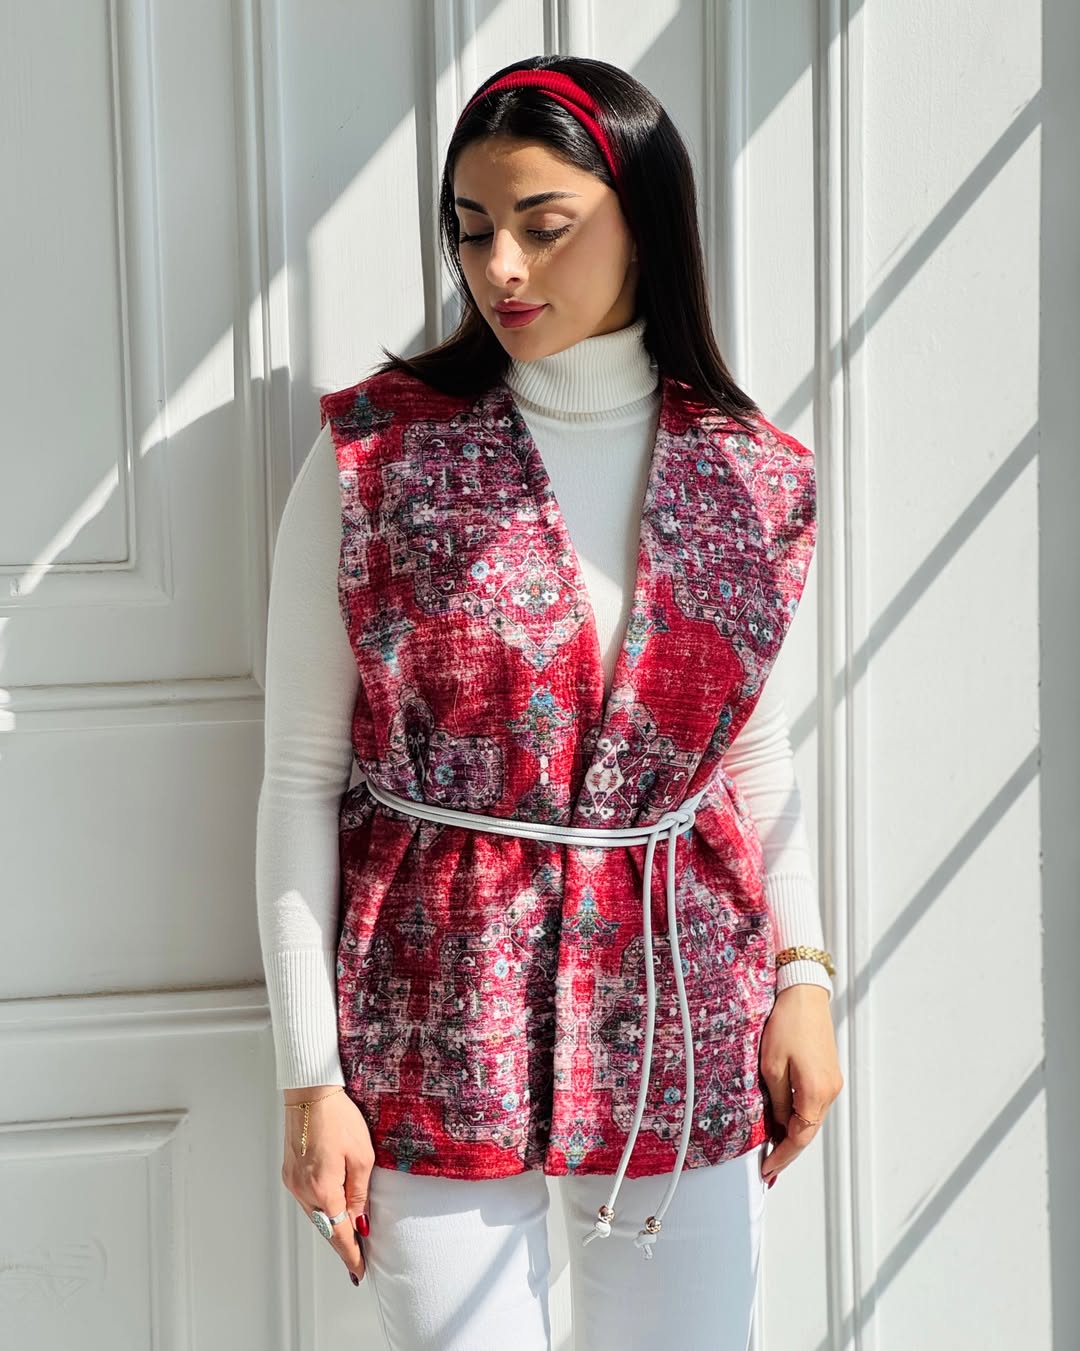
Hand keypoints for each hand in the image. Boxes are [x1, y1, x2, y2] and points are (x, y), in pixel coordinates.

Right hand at [281, 1087, 374, 1283]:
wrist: (311, 1093)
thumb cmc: (338, 1118)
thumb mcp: (362, 1156)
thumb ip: (360, 1194)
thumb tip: (360, 1223)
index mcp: (323, 1189)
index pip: (338, 1234)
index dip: (351, 1255)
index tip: (359, 1270)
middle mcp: (303, 1190)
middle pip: (325, 1227)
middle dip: (342, 1242)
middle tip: (358, 1257)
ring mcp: (293, 1182)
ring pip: (315, 1214)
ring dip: (331, 1224)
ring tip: (349, 1234)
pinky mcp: (289, 1172)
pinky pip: (307, 1199)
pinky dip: (321, 1207)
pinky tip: (331, 1207)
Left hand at [758, 984, 842, 1184]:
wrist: (803, 994)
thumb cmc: (786, 1024)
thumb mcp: (771, 1066)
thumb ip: (777, 1100)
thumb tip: (777, 1124)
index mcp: (816, 1093)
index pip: (799, 1138)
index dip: (782, 1156)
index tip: (767, 1169)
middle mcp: (829, 1091)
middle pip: (807, 1131)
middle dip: (787, 1149)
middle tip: (767, 1163)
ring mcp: (831, 1081)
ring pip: (811, 1118)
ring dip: (793, 1133)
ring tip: (772, 1144)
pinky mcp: (828, 1072)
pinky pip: (813, 1103)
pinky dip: (799, 1116)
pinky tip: (784, 1118)